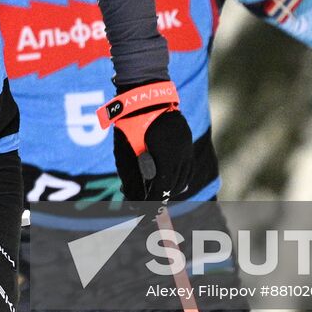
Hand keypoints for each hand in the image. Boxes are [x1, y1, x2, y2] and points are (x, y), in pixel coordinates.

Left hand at [100, 81, 192, 200]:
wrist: (142, 94)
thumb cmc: (128, 124)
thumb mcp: (125, 154)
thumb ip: (131, 180)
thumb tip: (135, 203)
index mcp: (166, 156)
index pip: (162, 190)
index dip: (152, 206)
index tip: (143, 217)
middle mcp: (181, 152)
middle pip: (173, 187)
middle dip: (159, 200)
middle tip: (145, 211)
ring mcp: (186, 146)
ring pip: (182, 178)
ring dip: (168, 190)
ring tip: (152, 197)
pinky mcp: (186, 141)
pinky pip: (185, 167)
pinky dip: (176, 178)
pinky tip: (166, 184)